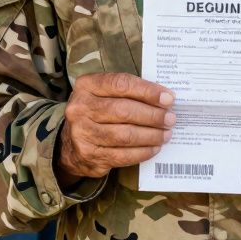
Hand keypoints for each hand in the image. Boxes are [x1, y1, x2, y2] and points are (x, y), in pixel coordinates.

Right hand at [57, 72, 175, 183]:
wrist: (70, 143)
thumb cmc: (96, 113)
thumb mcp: (104, 95)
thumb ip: (128, 92)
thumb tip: (164, 99)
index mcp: (86, 85)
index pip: (121, 84)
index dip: (147, 91)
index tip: (168, 98)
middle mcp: (81, 107)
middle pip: (124, 110)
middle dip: (153, 115)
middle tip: (170, 119)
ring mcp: (82, 132)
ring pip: (125, 135)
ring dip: (151, 135)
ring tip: (166, 134)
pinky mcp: (89, 154)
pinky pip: (122, 155)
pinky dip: (142, 152)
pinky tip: (154, 148)